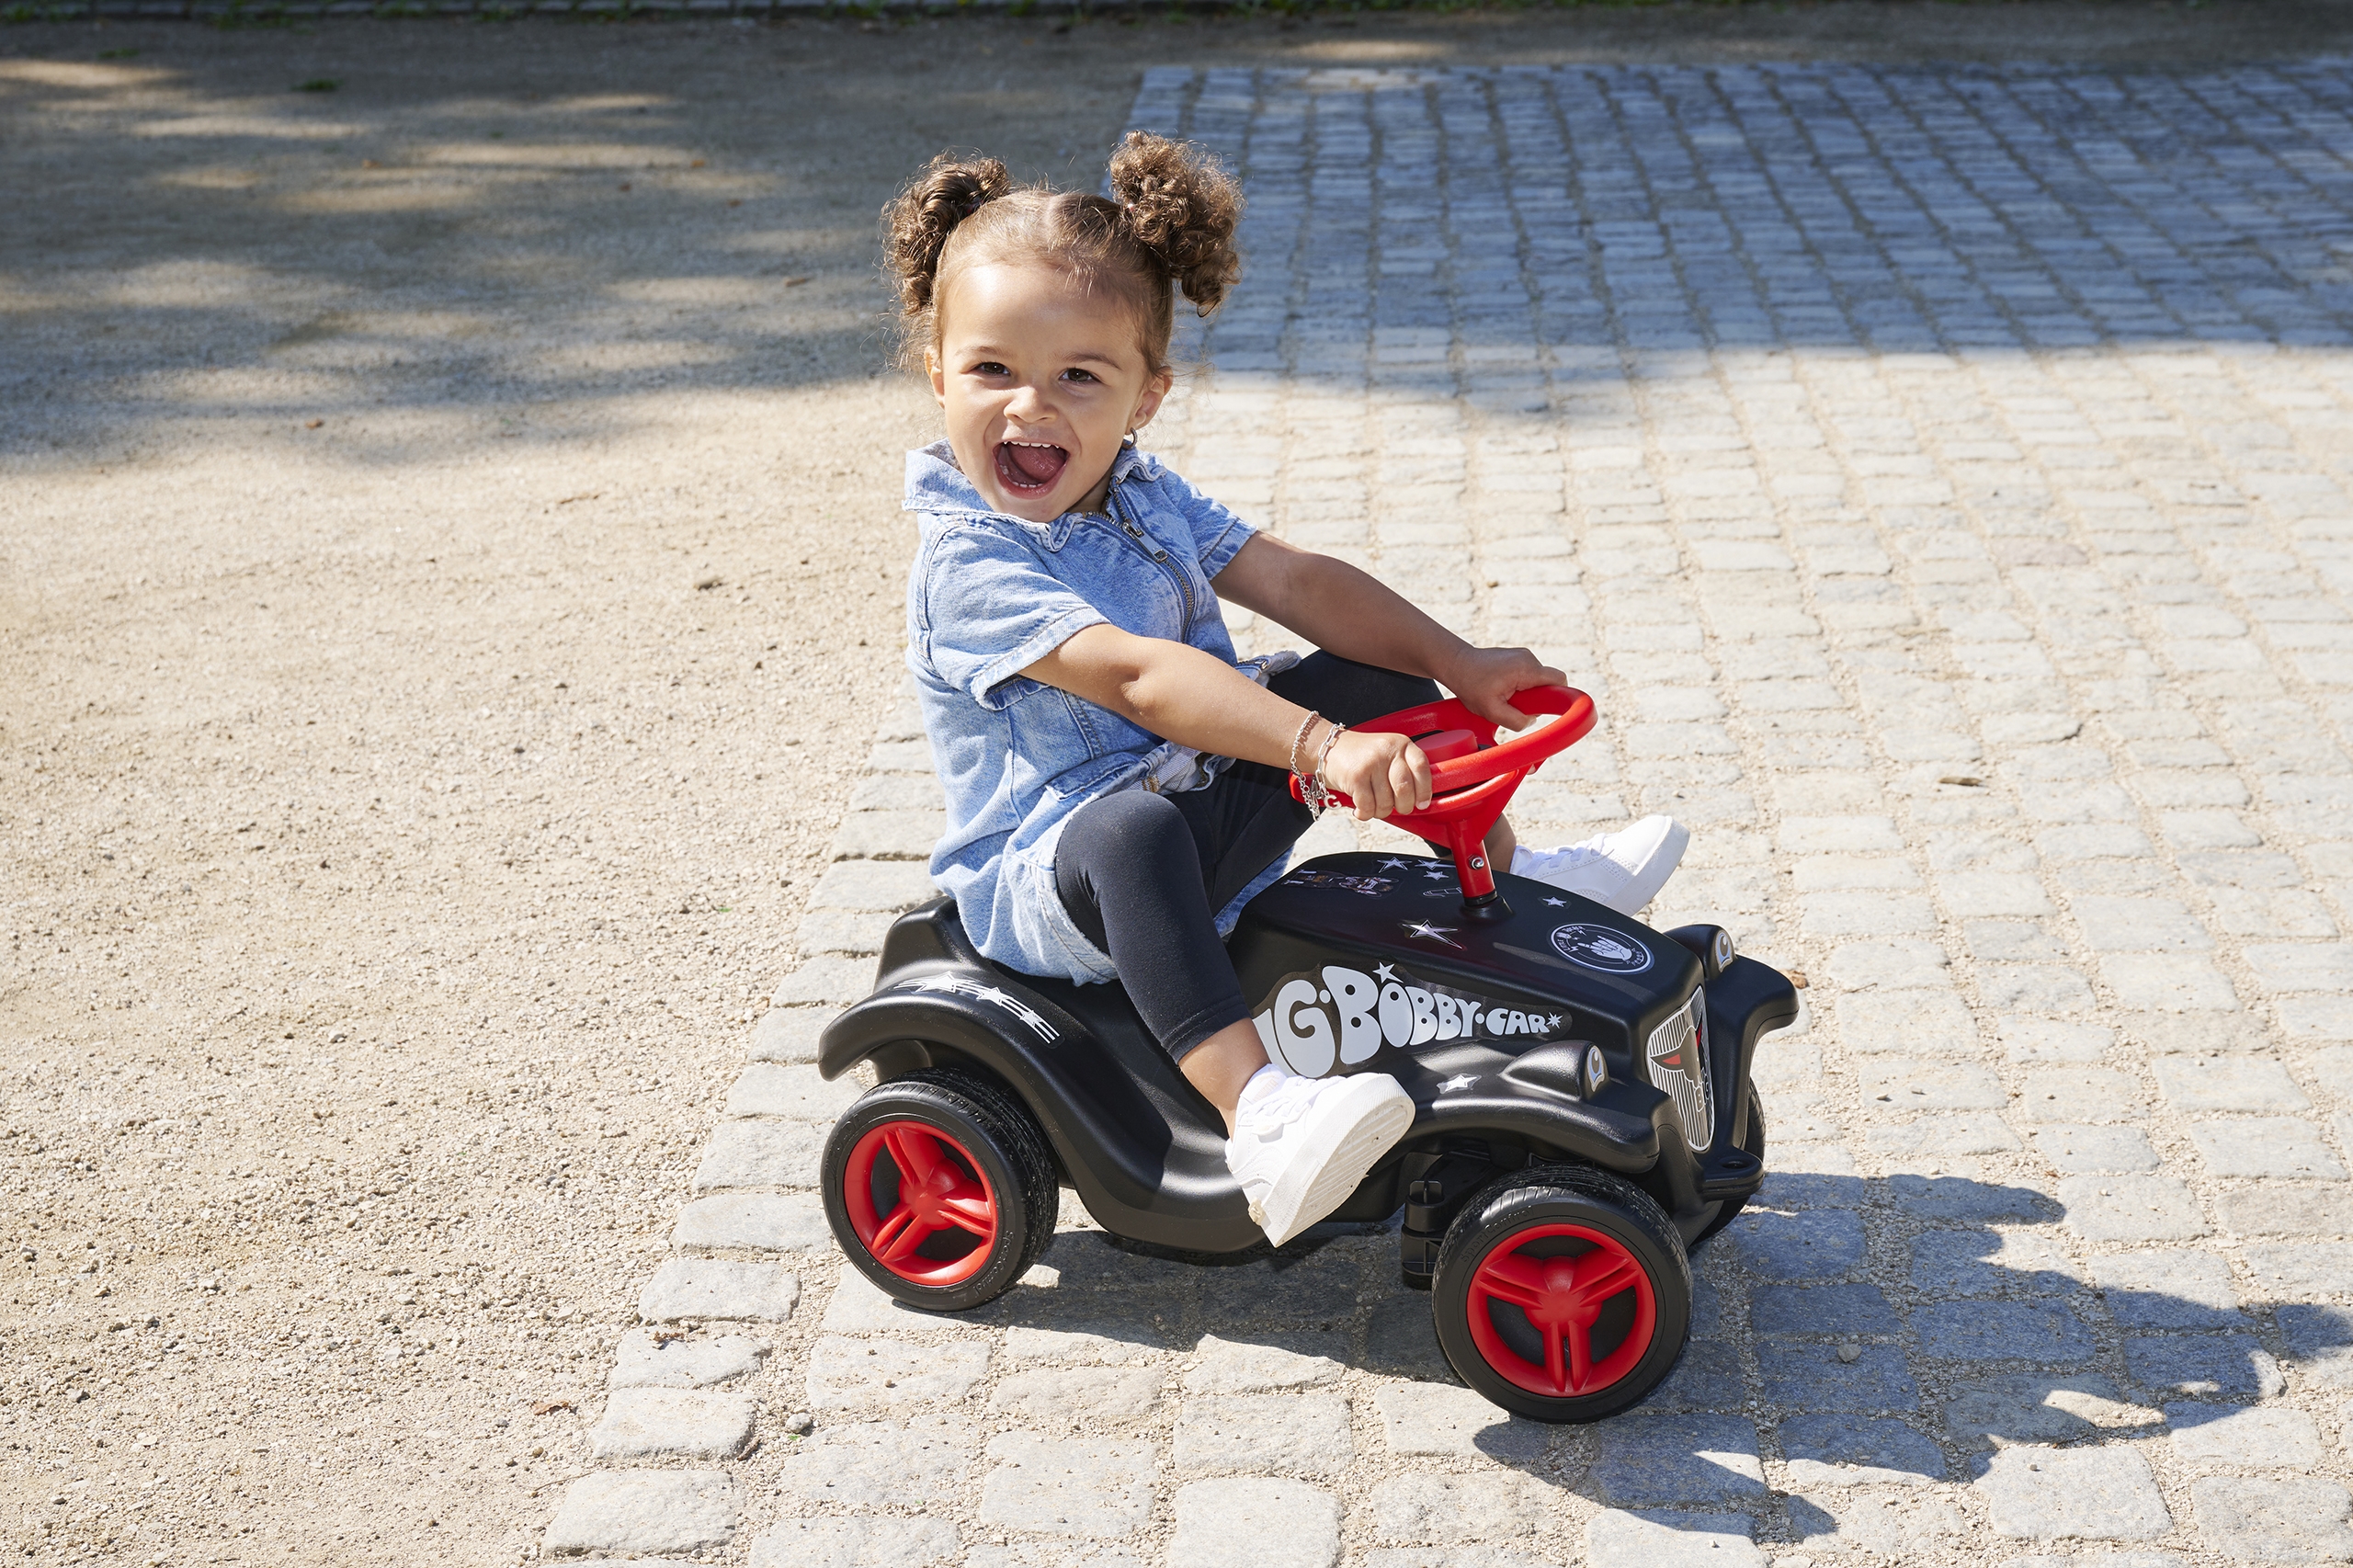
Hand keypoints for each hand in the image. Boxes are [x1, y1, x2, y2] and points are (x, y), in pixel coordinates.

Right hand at [1319, 726, 1431, 820]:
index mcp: (1401, 744)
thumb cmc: (1362, 757)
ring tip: (1373, 803)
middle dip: (1404, 806)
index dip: (1425, 789)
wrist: (1328, 748)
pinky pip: (1368, 806)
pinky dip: (1365, 813)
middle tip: (1397, 807)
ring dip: (1380, 811)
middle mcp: (1387, 750)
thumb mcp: (1388, 754)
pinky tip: (1360, 808)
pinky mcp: (1356, 777)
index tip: (1422, 803)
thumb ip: (1406, 770)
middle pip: (1405, 788)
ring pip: (1386, 802)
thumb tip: (1420, 801)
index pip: (1421, 767)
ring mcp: (1371, 763)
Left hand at [1442, 645, 1566, 730]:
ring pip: (1536, 681)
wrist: (1455, 664)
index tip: (1546, 708)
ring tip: (1502, 696)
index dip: (1558, 696)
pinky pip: (1527, 677)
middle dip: (1535, 699)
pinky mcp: (1517, 658)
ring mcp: (1522, 656)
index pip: (1559, 680)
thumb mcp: (1491, 710)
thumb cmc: (1470, 684)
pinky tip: (1501, 689)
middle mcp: (1528, 658)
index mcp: (1526, 668)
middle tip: (1513, 705)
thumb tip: (1531, 720)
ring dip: (1525, 694)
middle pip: (1547, 684)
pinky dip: (1518, 687)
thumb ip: (1516, 720)